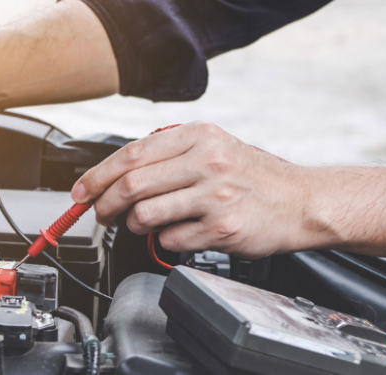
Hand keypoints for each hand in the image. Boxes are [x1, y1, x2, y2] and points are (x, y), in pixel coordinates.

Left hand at [70, 121, 327, 258]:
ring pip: (146, 214)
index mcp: (199, 136)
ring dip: (135, 225)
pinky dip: (166, 241)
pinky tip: (180, 233)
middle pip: (132, 185)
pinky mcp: (222, 228)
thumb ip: (170, 156)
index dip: (98, 176)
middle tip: (101, 215)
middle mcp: (207, 161)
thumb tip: (116, 174)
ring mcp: (215, 195)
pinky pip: (172, 240)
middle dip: (106, 204)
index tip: (81, 192)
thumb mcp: (215, 148)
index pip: (132, 154)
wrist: (304, 202)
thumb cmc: (255, 178)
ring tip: (143, 225)